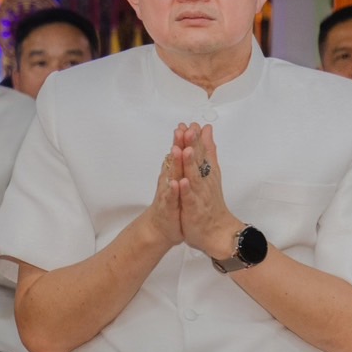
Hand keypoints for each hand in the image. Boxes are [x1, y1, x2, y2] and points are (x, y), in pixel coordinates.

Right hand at [139, 126, 187, 248]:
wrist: (162, 227)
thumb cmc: (174, 202)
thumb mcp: (183, 179)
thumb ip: (186, 161)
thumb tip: (188, 144)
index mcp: (176, 173)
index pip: (181, 152)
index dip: (185, 138)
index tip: (190, 123)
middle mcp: (170, 179)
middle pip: (175, 159)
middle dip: (178, 144)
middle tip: (181, 129)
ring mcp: (167, 192)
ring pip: (171, 176)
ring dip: (174, 163)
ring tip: (177, 150)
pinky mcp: (167, 207)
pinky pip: (170, 198)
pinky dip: (172, 190)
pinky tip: (175, 183)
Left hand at [177, 123, 241, 259]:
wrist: (218, 231)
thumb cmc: (211, 202)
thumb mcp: (210, 173)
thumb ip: (209, 151)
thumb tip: (207, 130)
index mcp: (206, 172)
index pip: (201, 152)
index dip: (196, 138)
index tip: (191, 123)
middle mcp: (204, 181)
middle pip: (198, 161)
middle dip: (193, 145)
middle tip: (189, 129)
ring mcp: (199, 195)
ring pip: (194, 177)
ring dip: (189, 164)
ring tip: (184, 150)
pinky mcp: (194, 209)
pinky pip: (189, 199)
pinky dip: (186, 190)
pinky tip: (182, 181)